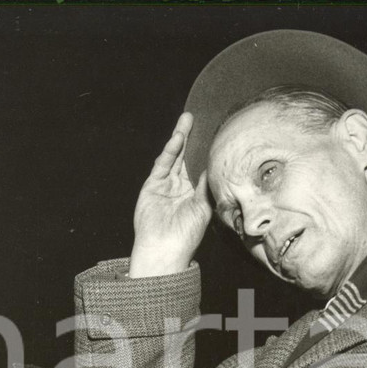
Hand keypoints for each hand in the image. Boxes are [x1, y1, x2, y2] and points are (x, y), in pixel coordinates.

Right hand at [130, 113, 212, 277]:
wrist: (164, 249)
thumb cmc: (187, 235)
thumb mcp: (203, 207)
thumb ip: (206, 185)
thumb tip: (214, 164)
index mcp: (195, 193)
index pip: (200, 166)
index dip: (204, 150)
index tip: (213, 132)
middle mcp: (180, 187)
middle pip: (186, 157)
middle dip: (191, 138)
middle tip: (197, 118)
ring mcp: (165, 185)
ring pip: (174, 157)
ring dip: (180, 139)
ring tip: (186, 121)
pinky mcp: (152, 185)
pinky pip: (162, 165)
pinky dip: (169, 151)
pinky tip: (177, 138)